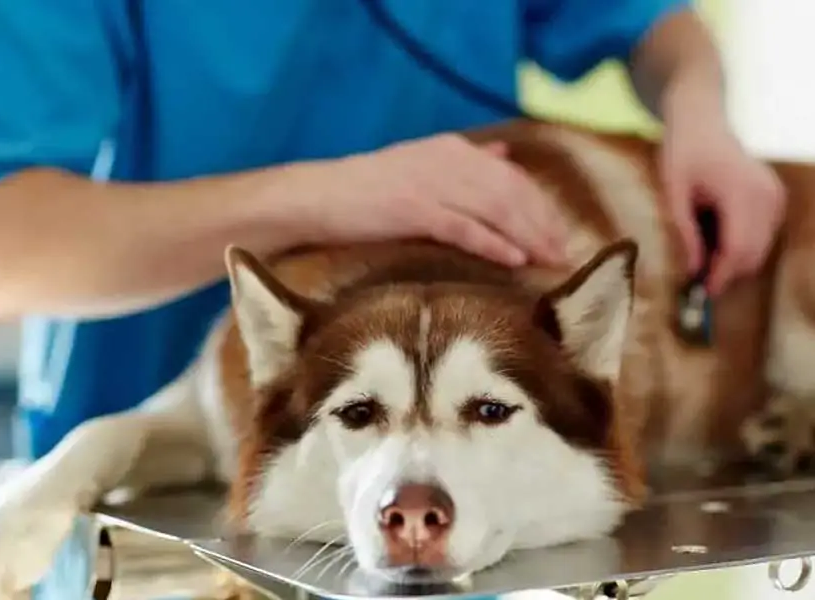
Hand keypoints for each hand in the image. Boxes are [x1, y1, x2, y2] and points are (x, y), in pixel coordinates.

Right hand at [296, 133, 569, 266]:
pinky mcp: (413, 208)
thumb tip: (504, 154)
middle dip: (543, 224)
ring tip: (550, 261)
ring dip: (529, 237)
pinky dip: (493, 243)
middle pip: (512, 192)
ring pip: (495, 209)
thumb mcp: (421, 164)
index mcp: (452, 149)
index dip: (541, 206)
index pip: (512, 176)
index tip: (560, 234)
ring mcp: (431, 183)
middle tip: (564, 256)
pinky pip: (464, 228)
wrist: (318, 197)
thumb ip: (465, 161)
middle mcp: (448, 160)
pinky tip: (515, 260)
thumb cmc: (368, 190)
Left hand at [660, 91, 785, 294]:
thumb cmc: (681, 153)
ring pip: (761, 248)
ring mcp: (775, 196)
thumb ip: (684, 231)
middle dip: (727, 273)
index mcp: (739, 192)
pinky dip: (743, 245)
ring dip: (735, 261)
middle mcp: (766, 195)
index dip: (721, 275)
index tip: (702, 292)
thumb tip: (692, 269)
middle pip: (753, 253)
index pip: (738, 248)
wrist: (701, 122)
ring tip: (703, 255)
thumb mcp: (672, 194)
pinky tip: (717, 237)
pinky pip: (764, 235)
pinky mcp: (775, 197)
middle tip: (698, 282)